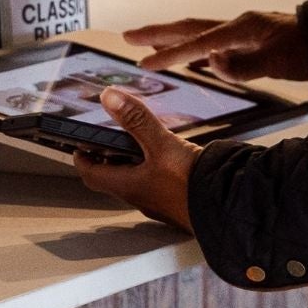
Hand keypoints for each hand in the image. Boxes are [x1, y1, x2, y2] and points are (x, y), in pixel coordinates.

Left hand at [71, 89, 197, 228]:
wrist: (229, 209)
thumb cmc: (193, 185)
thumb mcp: (162, 145)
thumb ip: (136, 120)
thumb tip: (109, 98)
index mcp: (128, 186)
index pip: (91, 173)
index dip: (82, 157)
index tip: (78, 144)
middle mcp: (140, 198)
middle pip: (112, 178)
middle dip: (107, 158)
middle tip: (107, 140)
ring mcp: (160, 203)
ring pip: (136, 181)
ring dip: (132, 163)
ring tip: (140, 142)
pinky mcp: (179, 202)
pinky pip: (158, 185)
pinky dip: (154, 170)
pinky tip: (169, 159)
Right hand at [127, 10, 307, 82]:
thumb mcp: (277, 60)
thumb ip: (242, 64)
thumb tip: (212, 62)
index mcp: (240, 30)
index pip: (196, 44)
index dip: (169, 55)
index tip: (143, 62)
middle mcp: (237, 26)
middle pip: (188, 28)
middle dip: (156, 33)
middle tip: (127, 36)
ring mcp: (243, 32)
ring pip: (198, 34)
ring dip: (172, 38)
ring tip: (147, 42)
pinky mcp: (250, 41)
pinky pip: (214, 44)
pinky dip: (196, 50)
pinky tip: (192, 59)